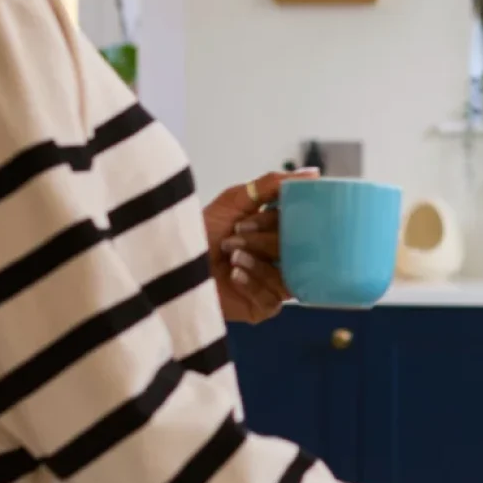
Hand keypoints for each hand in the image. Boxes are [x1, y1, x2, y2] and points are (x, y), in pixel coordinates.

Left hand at [203, 169, 315, 323]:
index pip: (299, 225)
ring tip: (232, 256)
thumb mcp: (235, 200)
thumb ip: (272, 184)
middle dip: (263, 241)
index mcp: (279, 232)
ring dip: (258, 263)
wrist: (168, 265)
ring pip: (287, 275)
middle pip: (296, 250)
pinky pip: (272, 298)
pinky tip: (234, 275)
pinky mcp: (263, 308)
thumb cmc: (200, 232)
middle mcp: (281, 258)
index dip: (277, 220)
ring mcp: (274, 284)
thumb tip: (314, 174)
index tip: (248, 218)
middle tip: (236, 236)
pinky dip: (253, 284)